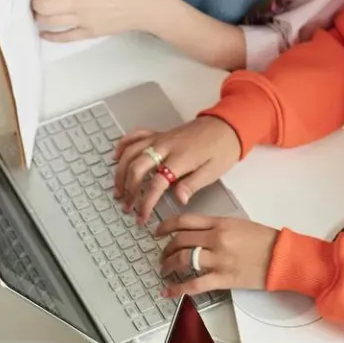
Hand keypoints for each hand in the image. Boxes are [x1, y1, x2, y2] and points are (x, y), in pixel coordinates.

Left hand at [32, 0, 174, 41]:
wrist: (146, 6)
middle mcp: (79, 8)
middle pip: (45, 10)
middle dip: (35, 5)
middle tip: (35, 0)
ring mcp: (84, 22)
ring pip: (52, 24)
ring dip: (40, 18)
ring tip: (37, 13)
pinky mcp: (90, 33)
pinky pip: (66, 37)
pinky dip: (52, 36)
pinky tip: (44, 33)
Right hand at [114, 116, 241, 223]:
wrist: (227, 125)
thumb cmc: (222, 150)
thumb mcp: (212, 172)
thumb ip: (192, 185)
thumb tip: (178, 199)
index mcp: (180, 159)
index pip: (156, 183)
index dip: (145, 202)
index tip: (141, 217)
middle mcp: (165, 146)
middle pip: (137, 167)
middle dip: (128, 190)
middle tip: (127, 207)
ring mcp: (160, 138)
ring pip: (130, 152)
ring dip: (120, 172)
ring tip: (118, 190)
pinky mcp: (159, 133)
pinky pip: (135, 135)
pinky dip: (122, 145)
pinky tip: (116, 157)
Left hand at [158, 214, 276, 298]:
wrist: (283, 256)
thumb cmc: (266, 240)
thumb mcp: (240, 224)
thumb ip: (217, 227)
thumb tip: (198, 234)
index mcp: (220, 223)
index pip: (185, 221)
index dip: (166, 226)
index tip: (158, 232)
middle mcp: (216, 239)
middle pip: (180, 241)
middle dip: (166, 249)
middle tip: (162, 256)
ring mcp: (219, 259)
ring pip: (183, 260)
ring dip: (168, 266)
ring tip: (164, 271)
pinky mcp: (223, 278)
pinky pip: (195, 284)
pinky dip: (178, 289)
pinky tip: (168, 292)